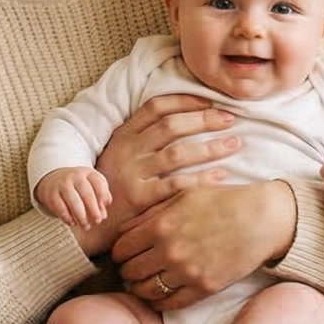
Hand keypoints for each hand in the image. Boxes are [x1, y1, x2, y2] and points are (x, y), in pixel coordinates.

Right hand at [35, 166, 112, 230]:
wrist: (53, 179)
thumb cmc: (77, 185)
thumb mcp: (91, 185)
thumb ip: (101, 196)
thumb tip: (103, 214)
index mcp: (87, 173)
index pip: (98, 183)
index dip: (103, 197)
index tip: (105, 210)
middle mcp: (75, 177)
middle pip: (87, 193)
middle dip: (94, 209)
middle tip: (98, 221)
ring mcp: (62, 185)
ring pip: (74, 201)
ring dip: (81, 216)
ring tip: (86, 226)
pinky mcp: (52, 194)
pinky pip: (60, 207)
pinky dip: (67, 217)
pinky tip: (73, 223)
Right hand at [95, 93, 242, 220]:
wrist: (88, 222)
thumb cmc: (110, 187)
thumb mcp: (119, 155)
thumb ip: (142, 139)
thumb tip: (181, 120)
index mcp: (123, 135)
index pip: (156, 108)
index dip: (184, 101)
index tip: (209, 102)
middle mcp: (127, 151)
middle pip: (171, 126)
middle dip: (204, 119)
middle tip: (230, 119)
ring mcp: (132, 174)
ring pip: (178, 153)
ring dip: (210, 147)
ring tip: (234, 144)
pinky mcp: (140, 198)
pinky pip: (176, 185)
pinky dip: (201, 179)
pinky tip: (221, 176)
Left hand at [112, 180, 296, 308]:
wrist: (262, 218)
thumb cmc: (222, 201)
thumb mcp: (183, 196)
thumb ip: (151, 214)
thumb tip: (123, 231)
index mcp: (161, 225)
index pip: (121, 250)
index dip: (119, 254)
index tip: (123, 255)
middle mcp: (170, 251)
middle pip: (130, 272)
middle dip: (127, 272)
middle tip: (132, 270)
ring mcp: (187, 272)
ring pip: (146, 291)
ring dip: (140, 289)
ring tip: (144, 284)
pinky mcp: (205, 287)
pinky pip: (171, 303)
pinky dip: (160, 302)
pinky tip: (161, 296)